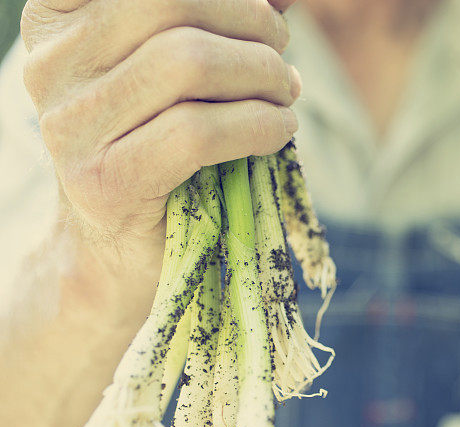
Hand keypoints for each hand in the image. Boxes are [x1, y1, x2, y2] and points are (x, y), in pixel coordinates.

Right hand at [20, 0, 300, 272]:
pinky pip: (197, 131)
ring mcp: (72, 125)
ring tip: (285, 96)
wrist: (118, 247)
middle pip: (169, 6)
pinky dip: (258, 124)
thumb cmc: (159, 146)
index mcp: (59, 20)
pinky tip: (279, 131)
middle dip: (251, 27)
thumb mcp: (177, 71)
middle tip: (281, 60)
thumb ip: (216, 24)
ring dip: (262, 76)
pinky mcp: (105, 180)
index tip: (264, 19)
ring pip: (187, 62)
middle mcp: (53, 64)